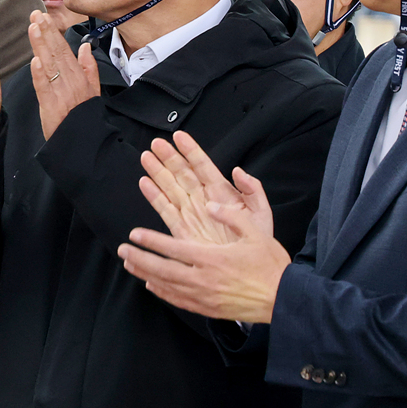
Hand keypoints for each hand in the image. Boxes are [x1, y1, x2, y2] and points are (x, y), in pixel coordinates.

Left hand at [28, 11, 99, 139]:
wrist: (81, 140)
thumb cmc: (84, 114)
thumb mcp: (93, 90)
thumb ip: (89, 67)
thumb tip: (86, 47)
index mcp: (79, 76)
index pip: (64, 49)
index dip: (53, 33)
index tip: (44, 18)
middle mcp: (70, 81)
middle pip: (56, 52)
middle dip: (46, 32)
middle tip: (36, 15)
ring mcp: (60, 92)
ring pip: (49, 64)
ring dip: (41, 45)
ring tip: (33, 28)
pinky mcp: (51, 105)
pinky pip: (44, 87)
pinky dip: (39, 74)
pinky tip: (34, 60)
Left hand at [118, 196, 291, 323]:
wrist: (283, 300)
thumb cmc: (270, 264)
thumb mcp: (255, 232)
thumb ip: (231, 216)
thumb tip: (210, 204)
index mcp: (213, 258)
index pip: (174, 249)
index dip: (151, 241)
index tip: (134, 234)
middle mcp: (204, 279)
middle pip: (162, 269)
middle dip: (140, 258)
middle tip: (122, 250)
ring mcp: (204, 296)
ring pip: (167, 286)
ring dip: (146, 274)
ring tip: (129, 265)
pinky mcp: (208, 309)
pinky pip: (179, 300)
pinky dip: (162, 292)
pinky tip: (152, 285)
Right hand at [138, 131, 275, 245]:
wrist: (248, 271)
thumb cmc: (257, 241)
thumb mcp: (260, 213)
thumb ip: (252, 190)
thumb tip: (239, 171)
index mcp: (221, 192)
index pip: (203, 166)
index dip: (191, 150)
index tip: (179, 136)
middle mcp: (203, 200)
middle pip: (182, 173)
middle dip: (168, 157)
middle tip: (156, 144)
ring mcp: (191, 213)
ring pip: (171, 188)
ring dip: (158, 172)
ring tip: (147, 157)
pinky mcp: (182, 230)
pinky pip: (165, 210)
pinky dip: (154, 197)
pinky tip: (146, 184)